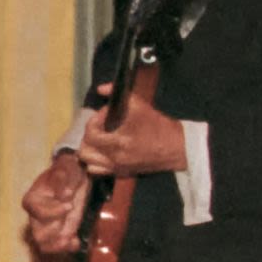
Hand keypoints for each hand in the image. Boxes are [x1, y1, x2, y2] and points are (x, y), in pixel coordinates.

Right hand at [21, 151, 89, 254]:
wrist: (75, 178)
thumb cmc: (67, 171)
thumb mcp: (66, 167)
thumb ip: (63, 177)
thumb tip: (64, 194)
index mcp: (33, 199)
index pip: (36, 210)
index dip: (52, 211)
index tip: (69, 204)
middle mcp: (36, 216)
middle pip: (38, 234)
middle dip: (55, 232)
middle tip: (68, 225)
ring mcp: (46, 226)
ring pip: (45, 244)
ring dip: (59, 243)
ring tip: (72, 238)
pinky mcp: (59, 232)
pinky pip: (58, 247)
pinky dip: (68, 247)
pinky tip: (76, 240)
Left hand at [73, 82, 187, 177]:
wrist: (177, 147)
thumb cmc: (158, 126)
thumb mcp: (139, 104)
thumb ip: (116, 93)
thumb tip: (101, 88)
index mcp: (119, 141)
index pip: (90, 133)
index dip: (93, 121)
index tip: (104, 116)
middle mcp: (115, 157)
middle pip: (85, 149)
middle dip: (89, 136)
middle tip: (100, 127)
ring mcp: (117, 167)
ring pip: (88, 162)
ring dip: (90, 149)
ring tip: (99, 140)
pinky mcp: (122, 173)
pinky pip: (98, 171)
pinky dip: (96, 162)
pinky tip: (103, 152)